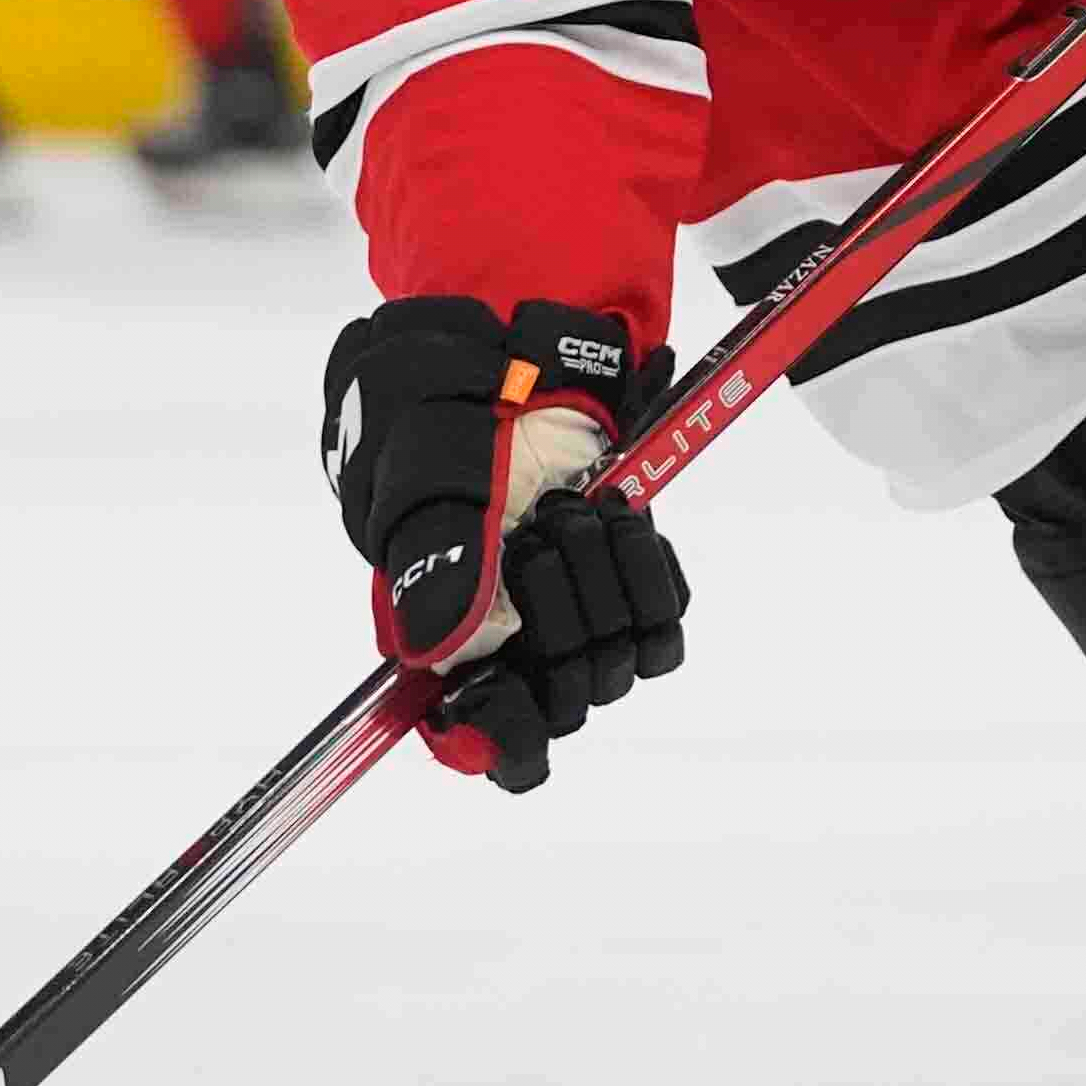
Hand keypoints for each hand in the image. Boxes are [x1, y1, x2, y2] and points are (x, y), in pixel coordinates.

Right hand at [322, 296, 689, 790]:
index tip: (502, 687)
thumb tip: (433, 653)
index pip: (486, 744)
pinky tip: (622, 518)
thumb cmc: (440, 405)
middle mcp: (512, 641)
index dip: (502, 737)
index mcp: (445, 637)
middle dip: (557, 613)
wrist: (513, 341)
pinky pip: (664, 624)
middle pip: (564, 701)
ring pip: (617, 665)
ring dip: (603, 581)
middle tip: (535, 532)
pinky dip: (650, 573)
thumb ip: (429, 560)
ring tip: (573, 507)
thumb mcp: (422, 469)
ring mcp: (576, 612)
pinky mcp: (630, 580)